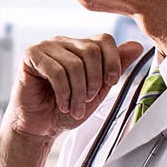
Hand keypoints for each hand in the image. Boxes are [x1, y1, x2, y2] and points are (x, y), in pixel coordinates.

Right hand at [0, 36, 141, 166]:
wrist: (39, 127)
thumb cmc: (65, 110)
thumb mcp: (98, 90)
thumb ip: (114, 68)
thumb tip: (136, 46)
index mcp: (79, 46)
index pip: (104, 39)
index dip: (113, 61)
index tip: (111, 82)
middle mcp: (62, 42)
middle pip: (91, 51)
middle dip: (94, 81)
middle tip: (88, 100)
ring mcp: (45, 47)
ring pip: (74, 64)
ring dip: (78, 92)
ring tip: (74, 108)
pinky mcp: (30, 56)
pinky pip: (55, 71)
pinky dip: (63, 92)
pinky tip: (62, 104)